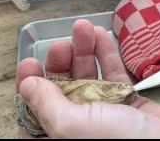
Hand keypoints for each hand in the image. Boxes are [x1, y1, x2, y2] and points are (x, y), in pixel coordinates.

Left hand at [16, 19, 159, 138]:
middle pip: (64, 89)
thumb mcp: (77, 126)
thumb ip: (48, 106)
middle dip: (62, 62)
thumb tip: (28, 86)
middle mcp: (85, 126)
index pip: (35, 112)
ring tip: (84, 29)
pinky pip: (114, 75)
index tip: (30, 63)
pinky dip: (107, 55)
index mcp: (64, 137)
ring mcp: (108, 113)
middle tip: (63, 43)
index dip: (31, 87)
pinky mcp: (130, 102)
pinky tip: (102, 37)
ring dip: (85, 52)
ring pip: (90, 77)